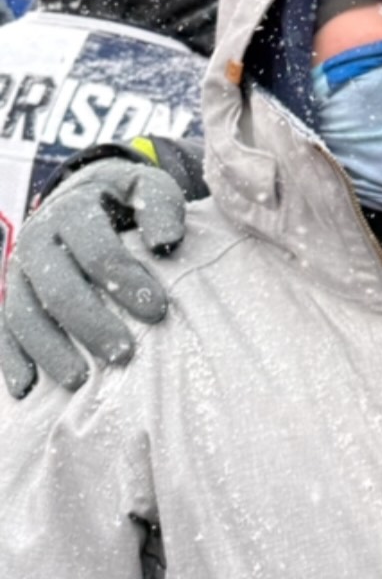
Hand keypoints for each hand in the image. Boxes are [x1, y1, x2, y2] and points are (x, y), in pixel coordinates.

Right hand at [0, 160, 186, 398]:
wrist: (80, 196)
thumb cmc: (123, 200)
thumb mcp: (144, 188)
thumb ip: (159, 205)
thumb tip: (167, 240)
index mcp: (72, 210)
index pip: (96, 250)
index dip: (125, 281)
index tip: (158, 310)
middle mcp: (37, 240)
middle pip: (57, 288)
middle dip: (90, 324)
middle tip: (124, 354)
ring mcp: (18, 273)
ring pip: (24, 315)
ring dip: (50, 350)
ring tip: (80, 381)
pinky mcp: (9, 299)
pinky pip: (3, 332)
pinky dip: (12, 361)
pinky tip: (28, 390)